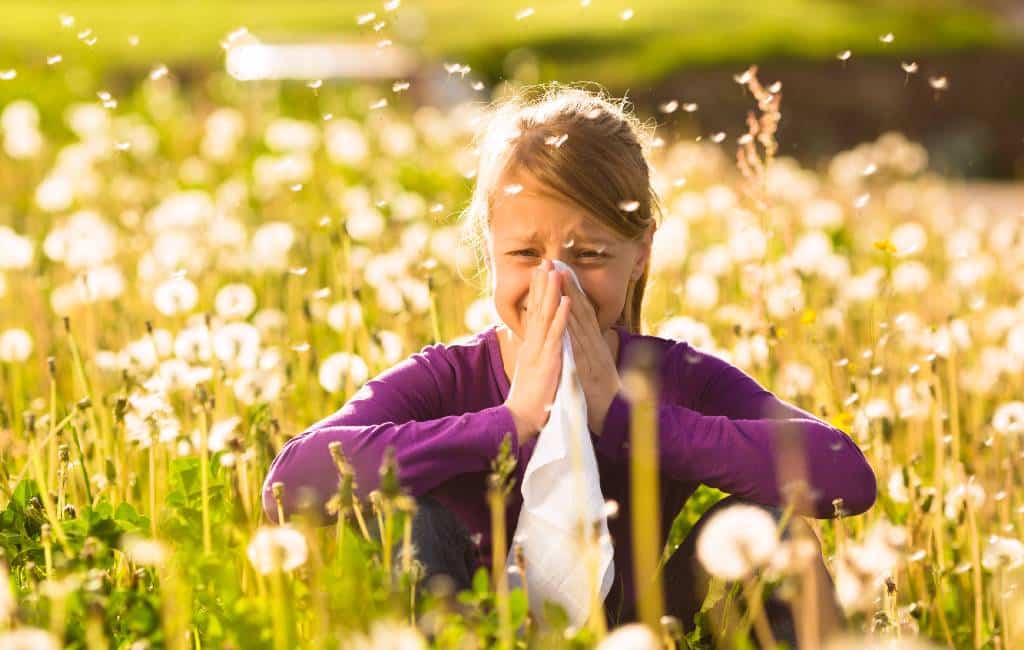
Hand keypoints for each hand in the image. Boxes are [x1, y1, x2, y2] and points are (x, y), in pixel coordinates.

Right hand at [504, 259, 571, 444]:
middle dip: (542, 284)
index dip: (538, 292)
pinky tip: (566, 300)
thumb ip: (535, 355)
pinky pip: (556, 335)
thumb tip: (537, 345)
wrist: (520, 419)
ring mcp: (539, 351)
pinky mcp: (548, 360)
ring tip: (555, 271)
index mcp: (531, 346)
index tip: (540, 272)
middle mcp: (533, 344)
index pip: (534, 313)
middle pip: (537, 308)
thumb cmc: (529, 399)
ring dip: (551, 292)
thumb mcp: (532, 371)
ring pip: (546, 316)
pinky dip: (561, 316)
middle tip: (545, 260)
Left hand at [556, 267, 623, 435]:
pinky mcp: (589, 367)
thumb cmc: (601, 394)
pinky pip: (579, 345)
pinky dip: (573, 328)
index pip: (581, 312)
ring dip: (570, 298)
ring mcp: (593, 354)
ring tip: (560, 278)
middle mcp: (594, 344)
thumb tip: (582, 336)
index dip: (571, 291)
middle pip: (580, 310)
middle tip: (557, 263)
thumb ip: (588, 349)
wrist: (614, 416)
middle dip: (569, 286)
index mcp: (593, 343)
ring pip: (580, 322)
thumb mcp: (593, 366)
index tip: (561, 271)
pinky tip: (566, 313)